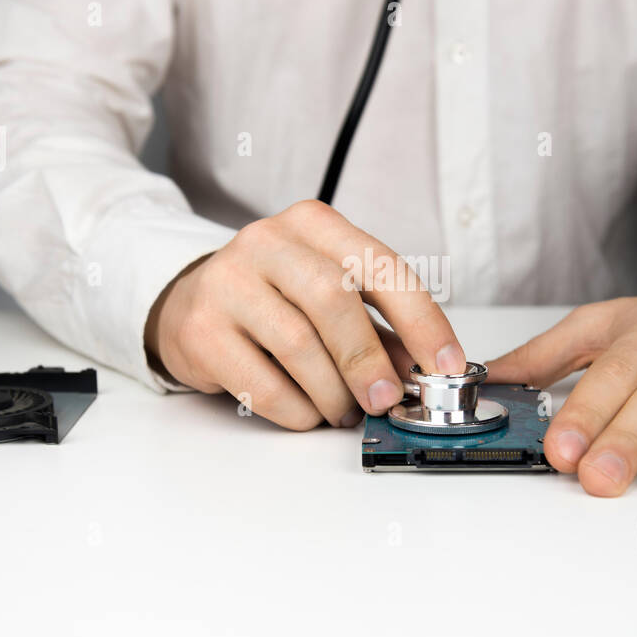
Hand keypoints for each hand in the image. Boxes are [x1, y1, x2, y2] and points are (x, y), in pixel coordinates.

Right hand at [145, 200, 465, 429]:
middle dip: (369, 360)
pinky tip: (306, 412)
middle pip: (333, 301)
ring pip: (298, 345)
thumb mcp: (331, 298)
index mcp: (314, 224)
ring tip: (342, 411)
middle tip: (386, 400)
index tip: (447, 364)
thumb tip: (427, 372)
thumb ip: (379, 329)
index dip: (421, 320)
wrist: (189, 302)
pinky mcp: (201, 329)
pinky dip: (296, 410)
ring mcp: (227, 282)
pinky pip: (262, 383)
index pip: (381, 267)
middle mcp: (267, 241)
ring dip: (332, 393)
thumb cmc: (275, 299)